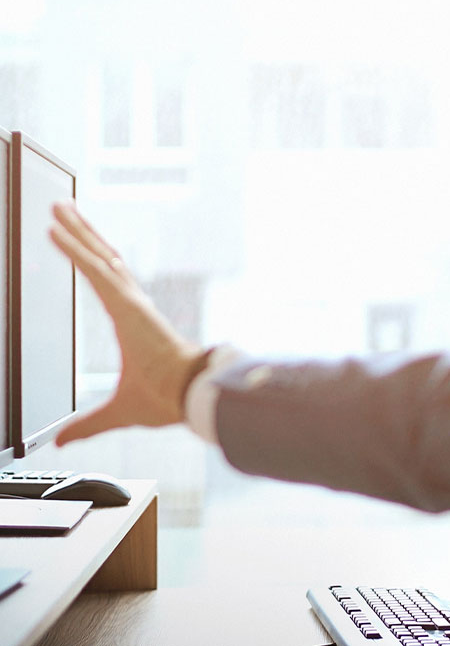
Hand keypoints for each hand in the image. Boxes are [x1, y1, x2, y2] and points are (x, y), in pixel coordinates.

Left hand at [48, 201, 204, 443]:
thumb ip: (88, 424)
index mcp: (133, 323)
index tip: (77, 241)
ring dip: (77, 232)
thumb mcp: (118, 411)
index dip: (91, 260)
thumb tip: (62, 440)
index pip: (107, 283)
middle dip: (83, 235)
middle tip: (63, 211)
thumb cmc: (168, 399)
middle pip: (103, 260)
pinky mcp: (126, 305)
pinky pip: (94, 270)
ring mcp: (130, 303)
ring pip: (98, 258)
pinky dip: (75, 250)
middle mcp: (132, 306)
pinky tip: (57, 232)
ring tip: (59, 210)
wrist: (190, 397)